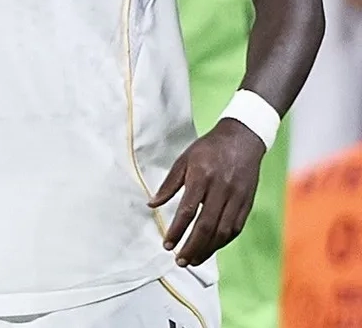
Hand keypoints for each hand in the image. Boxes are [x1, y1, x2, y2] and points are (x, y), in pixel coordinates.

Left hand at [149, 118, 265, 266]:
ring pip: (223, 232)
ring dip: (208, 250)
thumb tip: (151, 204)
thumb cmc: (208, 149)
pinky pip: (235, 228)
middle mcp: (221, 189)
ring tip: (193, 260)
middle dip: (192, 247)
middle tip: (180, 261)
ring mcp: (237, 198)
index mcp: (202, 176)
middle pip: (206, 226)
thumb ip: (169, 184)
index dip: (177, 231)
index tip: (167, 245)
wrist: (242, 138)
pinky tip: (211, 248)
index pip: (188, 211)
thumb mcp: (184, 160)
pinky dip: (222, 242)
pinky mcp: (248, 203)